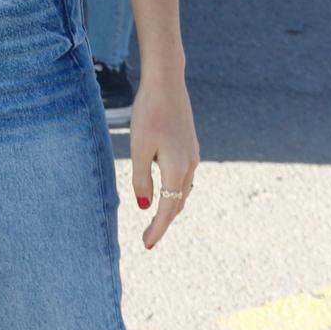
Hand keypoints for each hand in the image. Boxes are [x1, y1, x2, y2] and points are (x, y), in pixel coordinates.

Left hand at [129, 69, 199, 250]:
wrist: (167, 84)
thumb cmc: (149, 114)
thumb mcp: (139, 147)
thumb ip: (141, 177)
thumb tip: (145, 205)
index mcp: (176, 169)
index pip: (167, 208)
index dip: (157, 228)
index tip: (147, 245)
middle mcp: (190, 166)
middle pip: (178, 203)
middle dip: (163, 223)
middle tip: (149, 241)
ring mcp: (192, 156)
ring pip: (182, 191)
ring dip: (170, 208)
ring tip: (156, 221)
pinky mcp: (189, 147)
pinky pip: (183, 178)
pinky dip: (174, 191)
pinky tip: (165, 192)